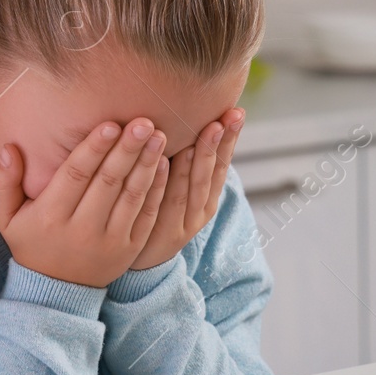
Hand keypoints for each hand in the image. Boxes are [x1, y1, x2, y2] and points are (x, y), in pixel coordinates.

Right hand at [0, 118, 168, 286]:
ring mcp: (110, 240)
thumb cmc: (32, 244)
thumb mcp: (7, 217)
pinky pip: (147, 214)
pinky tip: (164, 163)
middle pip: (108, 182)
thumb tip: (8, 148)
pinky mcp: (130, 248)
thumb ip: (4, 182)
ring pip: (132, 196)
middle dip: (127, 150)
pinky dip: (157, 188)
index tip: (110, 124)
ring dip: (147, 164)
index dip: (93, 149)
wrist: (57, 292)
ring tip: (158, 134)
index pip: (75, 176)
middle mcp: (82, 229)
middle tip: (143, 122)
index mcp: (51, 217)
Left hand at [130, 108, 244, 270]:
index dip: (230, 140)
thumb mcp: (179, 192)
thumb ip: (186, 162)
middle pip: (210, 174)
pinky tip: (164, 160)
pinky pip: (163, 203)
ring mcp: (182, 224)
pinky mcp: (161, 234)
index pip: (222, 165)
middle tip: (224, 118)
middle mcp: (199, 211)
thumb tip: (195, 119)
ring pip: (190, 188)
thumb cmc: (157, 215)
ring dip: (196, 159)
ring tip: (203, 132)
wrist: (140, 262)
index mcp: (208, 198)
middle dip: (217, 145)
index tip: (236, 112)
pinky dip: (165, 181)